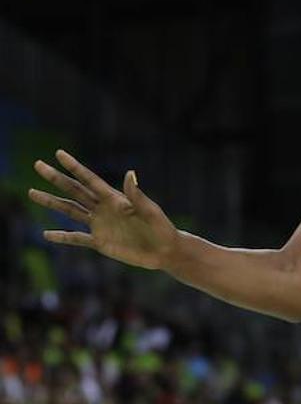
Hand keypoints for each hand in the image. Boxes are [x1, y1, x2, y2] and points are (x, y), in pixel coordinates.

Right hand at [28, 150, 179, 270]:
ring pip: (70, 211)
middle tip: (37, 164)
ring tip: (32, 192)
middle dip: (55, 178)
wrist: (164, 250)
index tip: (58, 153)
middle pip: (74, 190)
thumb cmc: (161, 227)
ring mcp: (100, 225)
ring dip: (51, 202)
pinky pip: (76, 239)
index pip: (89, 179)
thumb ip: (137, 195)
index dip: (74, 166)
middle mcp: (103, 209)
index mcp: (115, 198)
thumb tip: (130, 173)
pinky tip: (46, 235)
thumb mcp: (150, 210)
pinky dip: (62, 237)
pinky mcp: (100, 242)